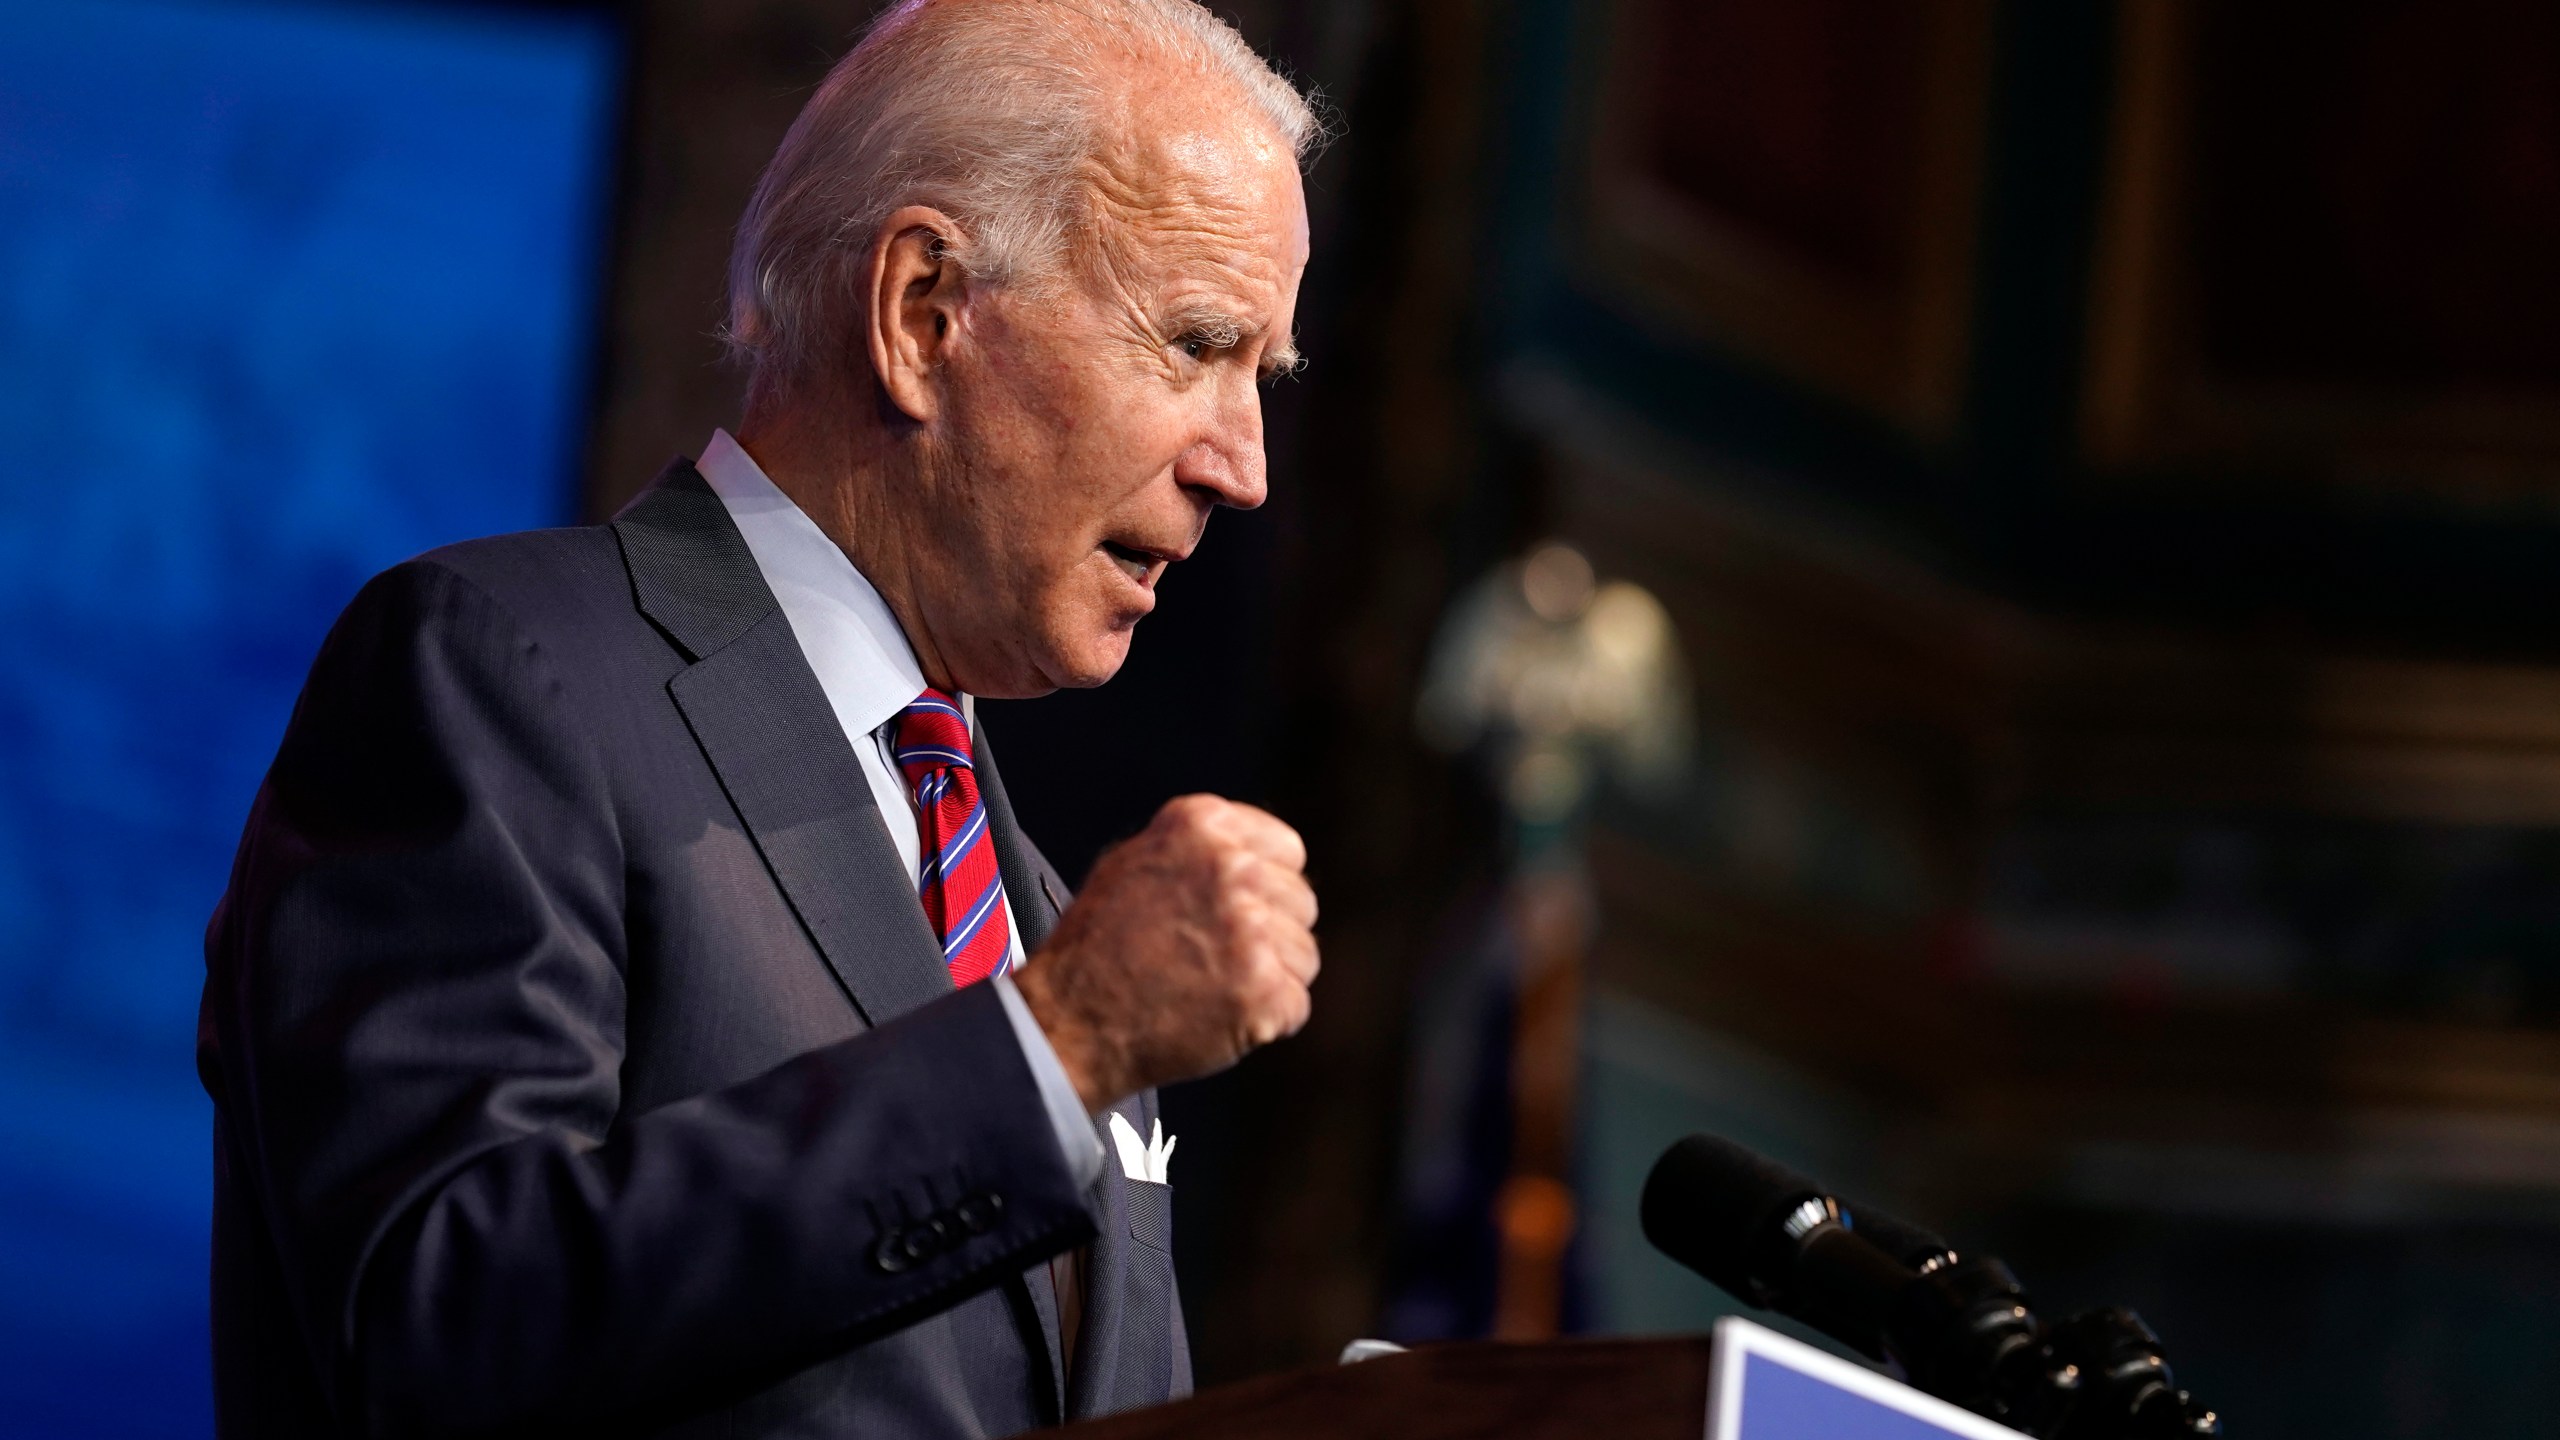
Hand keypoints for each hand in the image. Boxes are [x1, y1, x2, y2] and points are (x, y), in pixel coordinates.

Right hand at [1013, 795, 1317, 1110]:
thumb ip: (1200, 849)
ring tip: (1210, 989)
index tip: (1237, 914)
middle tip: (1213, 959)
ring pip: (1304, 955)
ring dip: (1269, 979)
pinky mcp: (1263, 991)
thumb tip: (1259, 854)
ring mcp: (1251, 931)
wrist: (1069, 1023)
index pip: (1287, 852)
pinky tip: (1217, 1017)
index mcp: (1202, 825)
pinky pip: (1295, 1005)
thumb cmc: (1095, 948)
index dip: (1266, 888)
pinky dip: (1264, 1021)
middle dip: (1269, 935)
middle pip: (1301, 902)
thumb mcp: (1134, 862)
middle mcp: (1233, 868)